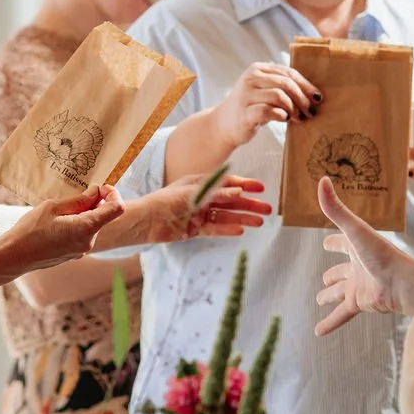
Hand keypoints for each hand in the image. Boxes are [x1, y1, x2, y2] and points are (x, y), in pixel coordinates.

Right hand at [0, 187, 125, 276]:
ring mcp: (81, 250)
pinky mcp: (74, 254)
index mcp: (87, 228)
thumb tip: (96, 192)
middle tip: (75, 194)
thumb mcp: (53, 207)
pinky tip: (58, 221)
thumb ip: (79, 200)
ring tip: (61, 209)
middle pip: (103, 216)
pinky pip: (82, 234)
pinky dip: (77, 223)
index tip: (100, 187)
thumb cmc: (31, 230)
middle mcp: (88, 242)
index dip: (113, 194)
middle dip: (95, 202)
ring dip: (84, 213)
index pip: (117, 208)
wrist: (14, 256)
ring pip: (92, 225)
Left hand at [137, 175, 271, 244]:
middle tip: (267, 209)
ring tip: (260, 222)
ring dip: (242, 218)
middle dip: (249, 204)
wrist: (145, 221)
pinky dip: (227, 230)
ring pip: (226, 216)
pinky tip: (241, 230)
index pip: (227, 183)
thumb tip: (239, 190)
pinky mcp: (194, 229)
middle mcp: (202, 198)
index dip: (245, 185)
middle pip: (230, 201)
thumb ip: (216, 193)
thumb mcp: (193, 194)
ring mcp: (199, 214)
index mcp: (200, 183)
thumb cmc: (165, 200)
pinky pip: (215, 229)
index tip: (261, 188)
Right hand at [213, 63, 319, 151]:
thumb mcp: (264, 92)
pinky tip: (285, 119)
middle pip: (285, 83)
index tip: (317, 98)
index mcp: (258, 69)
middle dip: (302, 98)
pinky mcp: (244, 112)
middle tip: (311, 111)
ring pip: (279, 95)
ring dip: (293, 108)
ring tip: (299, 118)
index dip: (306, 85)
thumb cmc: (250, 108)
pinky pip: (268, 111)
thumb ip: (282, 87)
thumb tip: (313, 94)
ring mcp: (246, 95)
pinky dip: (281, 115)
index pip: (288, 72)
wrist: (223, 125)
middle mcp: (251, 78)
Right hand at [315, 175, 401, 333]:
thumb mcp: (354, 229)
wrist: (403, 283)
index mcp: (356, 247)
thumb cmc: (381, 254)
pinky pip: (342, 315)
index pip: (342, 241)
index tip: (326, 243)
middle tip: (325, 279)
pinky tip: (318, 332)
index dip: (334, 242)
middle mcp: (357, 266)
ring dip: (331, 296)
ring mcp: (359, 286)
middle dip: (333, 273)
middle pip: (342, 270)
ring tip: (321, 299)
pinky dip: (330, 323)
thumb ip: (335, 208)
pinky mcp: (360, 303)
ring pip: (341, 292)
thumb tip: (321, 180)